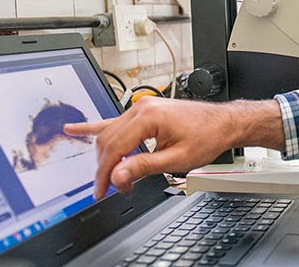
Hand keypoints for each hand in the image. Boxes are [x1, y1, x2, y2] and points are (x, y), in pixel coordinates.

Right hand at [64, 97, 282, 199]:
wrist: (224, 123)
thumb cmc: (208, 136)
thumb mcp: (177, 159)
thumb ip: (144, 167)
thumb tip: (117, 176)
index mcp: (149, 117)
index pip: (115, 149)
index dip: (106, 173)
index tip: (103, 191)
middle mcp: (142, 108)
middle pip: (108, 141)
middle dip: (107, 168)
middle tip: (113, 189)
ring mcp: (142, 107)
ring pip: (109, 133)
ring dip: (107, 156)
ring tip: (105, 175)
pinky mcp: (144, 111)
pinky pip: (114, 120)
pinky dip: (95, 127)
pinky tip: (74, 129)